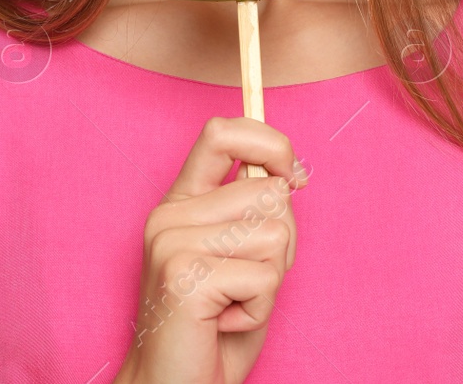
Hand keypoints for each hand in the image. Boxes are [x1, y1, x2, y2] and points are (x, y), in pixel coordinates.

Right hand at [114, 116, 308, 383]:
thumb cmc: (213, 329)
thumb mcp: (241, 257)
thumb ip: (256, 212)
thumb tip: (292, 175)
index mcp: (181, 202)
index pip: (223, 133)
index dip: (269, 142)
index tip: (290, 173)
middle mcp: (170, 215)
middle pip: (270, 193)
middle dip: (282, 244)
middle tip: (246, 283)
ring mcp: (172, 242)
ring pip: (273, 234)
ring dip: (270, 281)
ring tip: (233, 303)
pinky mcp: (184, 275)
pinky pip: (264, 276)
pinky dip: (259, 308)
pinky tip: (225, 321)